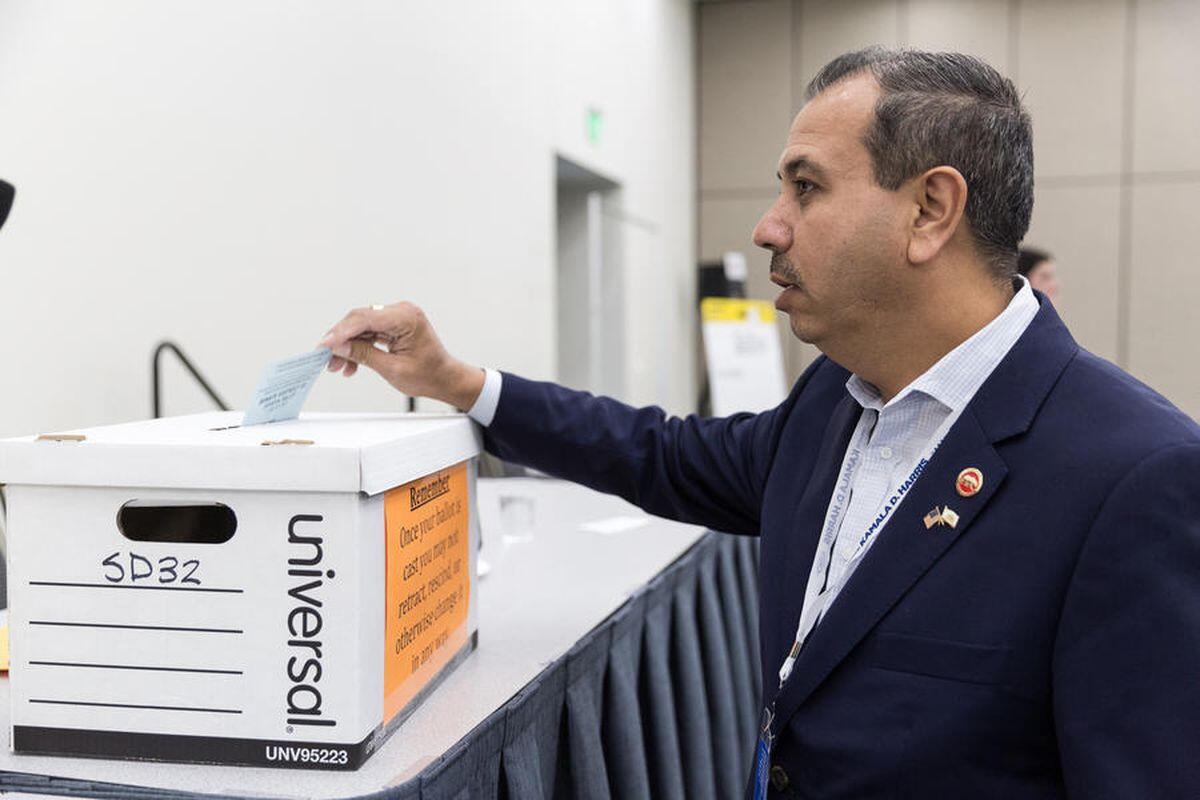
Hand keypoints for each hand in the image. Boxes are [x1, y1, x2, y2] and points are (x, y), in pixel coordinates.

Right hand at [318, 302, 484, 409]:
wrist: (445, 379)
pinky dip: (359, 346)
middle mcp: (402, 312)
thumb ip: (364, 355)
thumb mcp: (393, 369)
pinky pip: (369, 332)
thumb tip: (339, 346)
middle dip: (341, 340)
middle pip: (360, 320)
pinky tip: (350, 364)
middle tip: (326, 358)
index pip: (365, 318)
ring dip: (348, 346)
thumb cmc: (429, 375)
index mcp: (406, 318)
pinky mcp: (394, 325)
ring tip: (337, 366)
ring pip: (361, 327)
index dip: (340, 332)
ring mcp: (397, 317)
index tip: (324, 345)